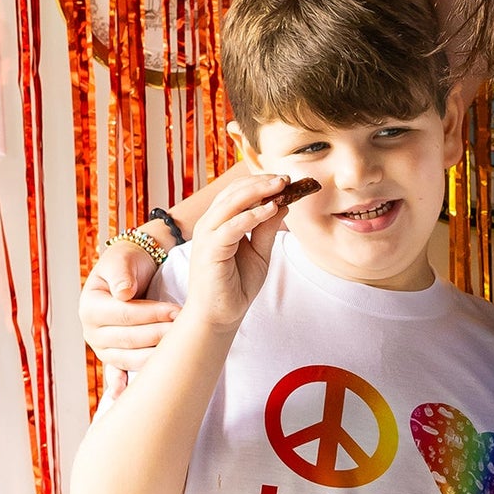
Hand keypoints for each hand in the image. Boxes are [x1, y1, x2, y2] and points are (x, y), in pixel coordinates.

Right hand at [80, 239, 174, 372]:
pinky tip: (125, 395)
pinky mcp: (113, 358)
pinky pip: (117, 373)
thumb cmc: (128, 263)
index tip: (177, 311)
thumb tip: (123, 293)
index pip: (123, 315)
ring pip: (129, 358)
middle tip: (184, 329)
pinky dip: (121, 384)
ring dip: (154, 355)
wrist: (132, 271)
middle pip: (128, 339)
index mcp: (90, 306)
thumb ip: (122, 273)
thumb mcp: (122, 260)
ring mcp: (102, 347)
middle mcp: (91, 331)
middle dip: (158, 335)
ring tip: (178, 347)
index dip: (151, 314)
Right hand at [183, 175, 287, 331]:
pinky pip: (232, 226)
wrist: (219, 316)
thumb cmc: (235, 286)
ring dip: (258, 192)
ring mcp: (207, 235)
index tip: (286, 180)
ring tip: (282, 186)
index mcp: (219, 223)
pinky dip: (252, 215)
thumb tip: (282, 204)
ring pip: (231, 204)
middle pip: (234, 193)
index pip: (237, 193)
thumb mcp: (259, 253)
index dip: (260, 183)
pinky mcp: (210, 249)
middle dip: (261, 183)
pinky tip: (271, 209)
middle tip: (286, 178)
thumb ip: (266, 229)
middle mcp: (209, 224)